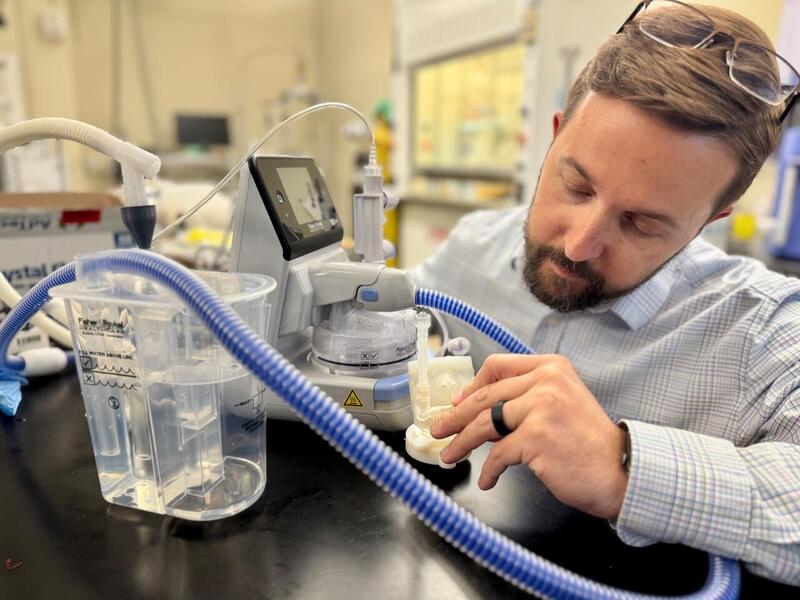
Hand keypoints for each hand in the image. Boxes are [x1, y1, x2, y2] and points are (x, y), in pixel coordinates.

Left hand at [429, 354, 627, 519]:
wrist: (621, 470)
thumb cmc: (589, 442)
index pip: (497, 366)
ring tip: (450, 454)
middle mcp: (545, 382)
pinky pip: (499, 454)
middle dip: (456, 416)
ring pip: (485, 424)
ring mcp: (540, 408)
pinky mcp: (536, 437)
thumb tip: (479, 407)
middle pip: (485, 396)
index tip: (458, 402)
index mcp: (550, 367)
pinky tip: (488, 478)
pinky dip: (489, 470)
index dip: (472, 385)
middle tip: (439, 429)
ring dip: (462, 442)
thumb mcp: (562, 401)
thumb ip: (528, 396)